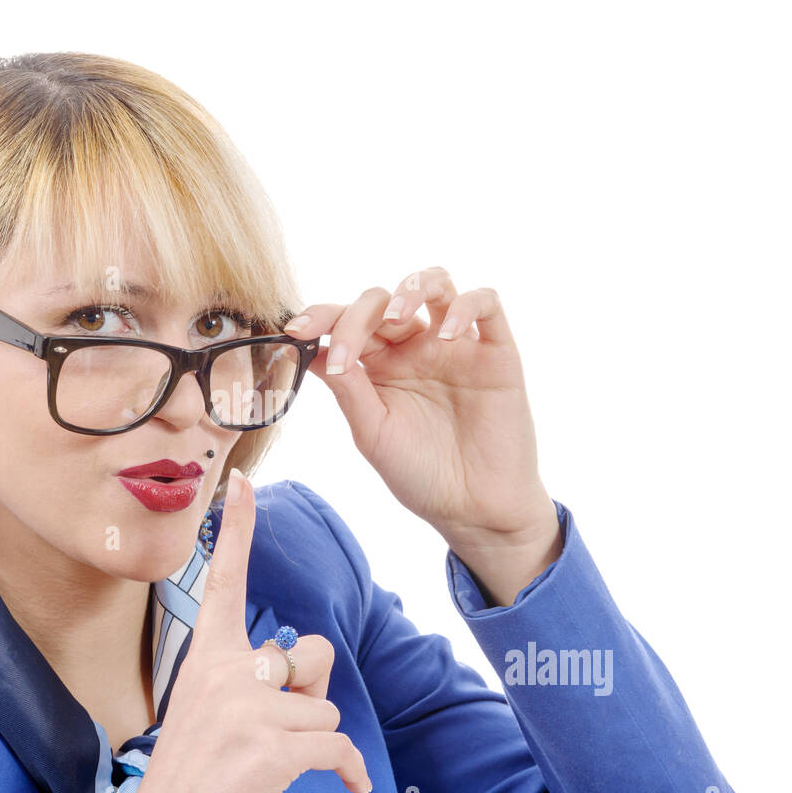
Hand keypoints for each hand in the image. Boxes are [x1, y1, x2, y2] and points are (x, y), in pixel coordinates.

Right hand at [110, 467, 372, 792]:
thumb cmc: (198, 777)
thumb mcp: (221, 712)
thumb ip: (263, 676)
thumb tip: (311, 663)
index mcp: (207, 658)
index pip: (226, 581)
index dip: (237, 528)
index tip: (241, 479)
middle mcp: (223, 672)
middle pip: (311, 653)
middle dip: (310, 693)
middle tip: (274, 731)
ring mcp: (244, 708)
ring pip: (324, 706)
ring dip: (313, 741)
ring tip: (271, 765)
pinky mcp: (268, 746)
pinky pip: (336, 745)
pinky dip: (346, 771)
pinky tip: (339, 786)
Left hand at [290, 267, 557, 551]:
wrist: (474, 509)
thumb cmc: (421, 476)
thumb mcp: (373, 433)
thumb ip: (348, 389)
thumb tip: (310, 350)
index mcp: (380, 366)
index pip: (347, 322)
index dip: (320, 317)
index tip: (295, 332)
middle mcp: (415, 348)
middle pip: (382, 300)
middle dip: (356, 314)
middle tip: (345, 348)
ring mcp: (456, 346)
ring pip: (436, 283)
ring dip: (411, 288)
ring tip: (397, 318)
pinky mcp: (497, 352)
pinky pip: (487, 303)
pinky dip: (466, 307)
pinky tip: (447, 336)